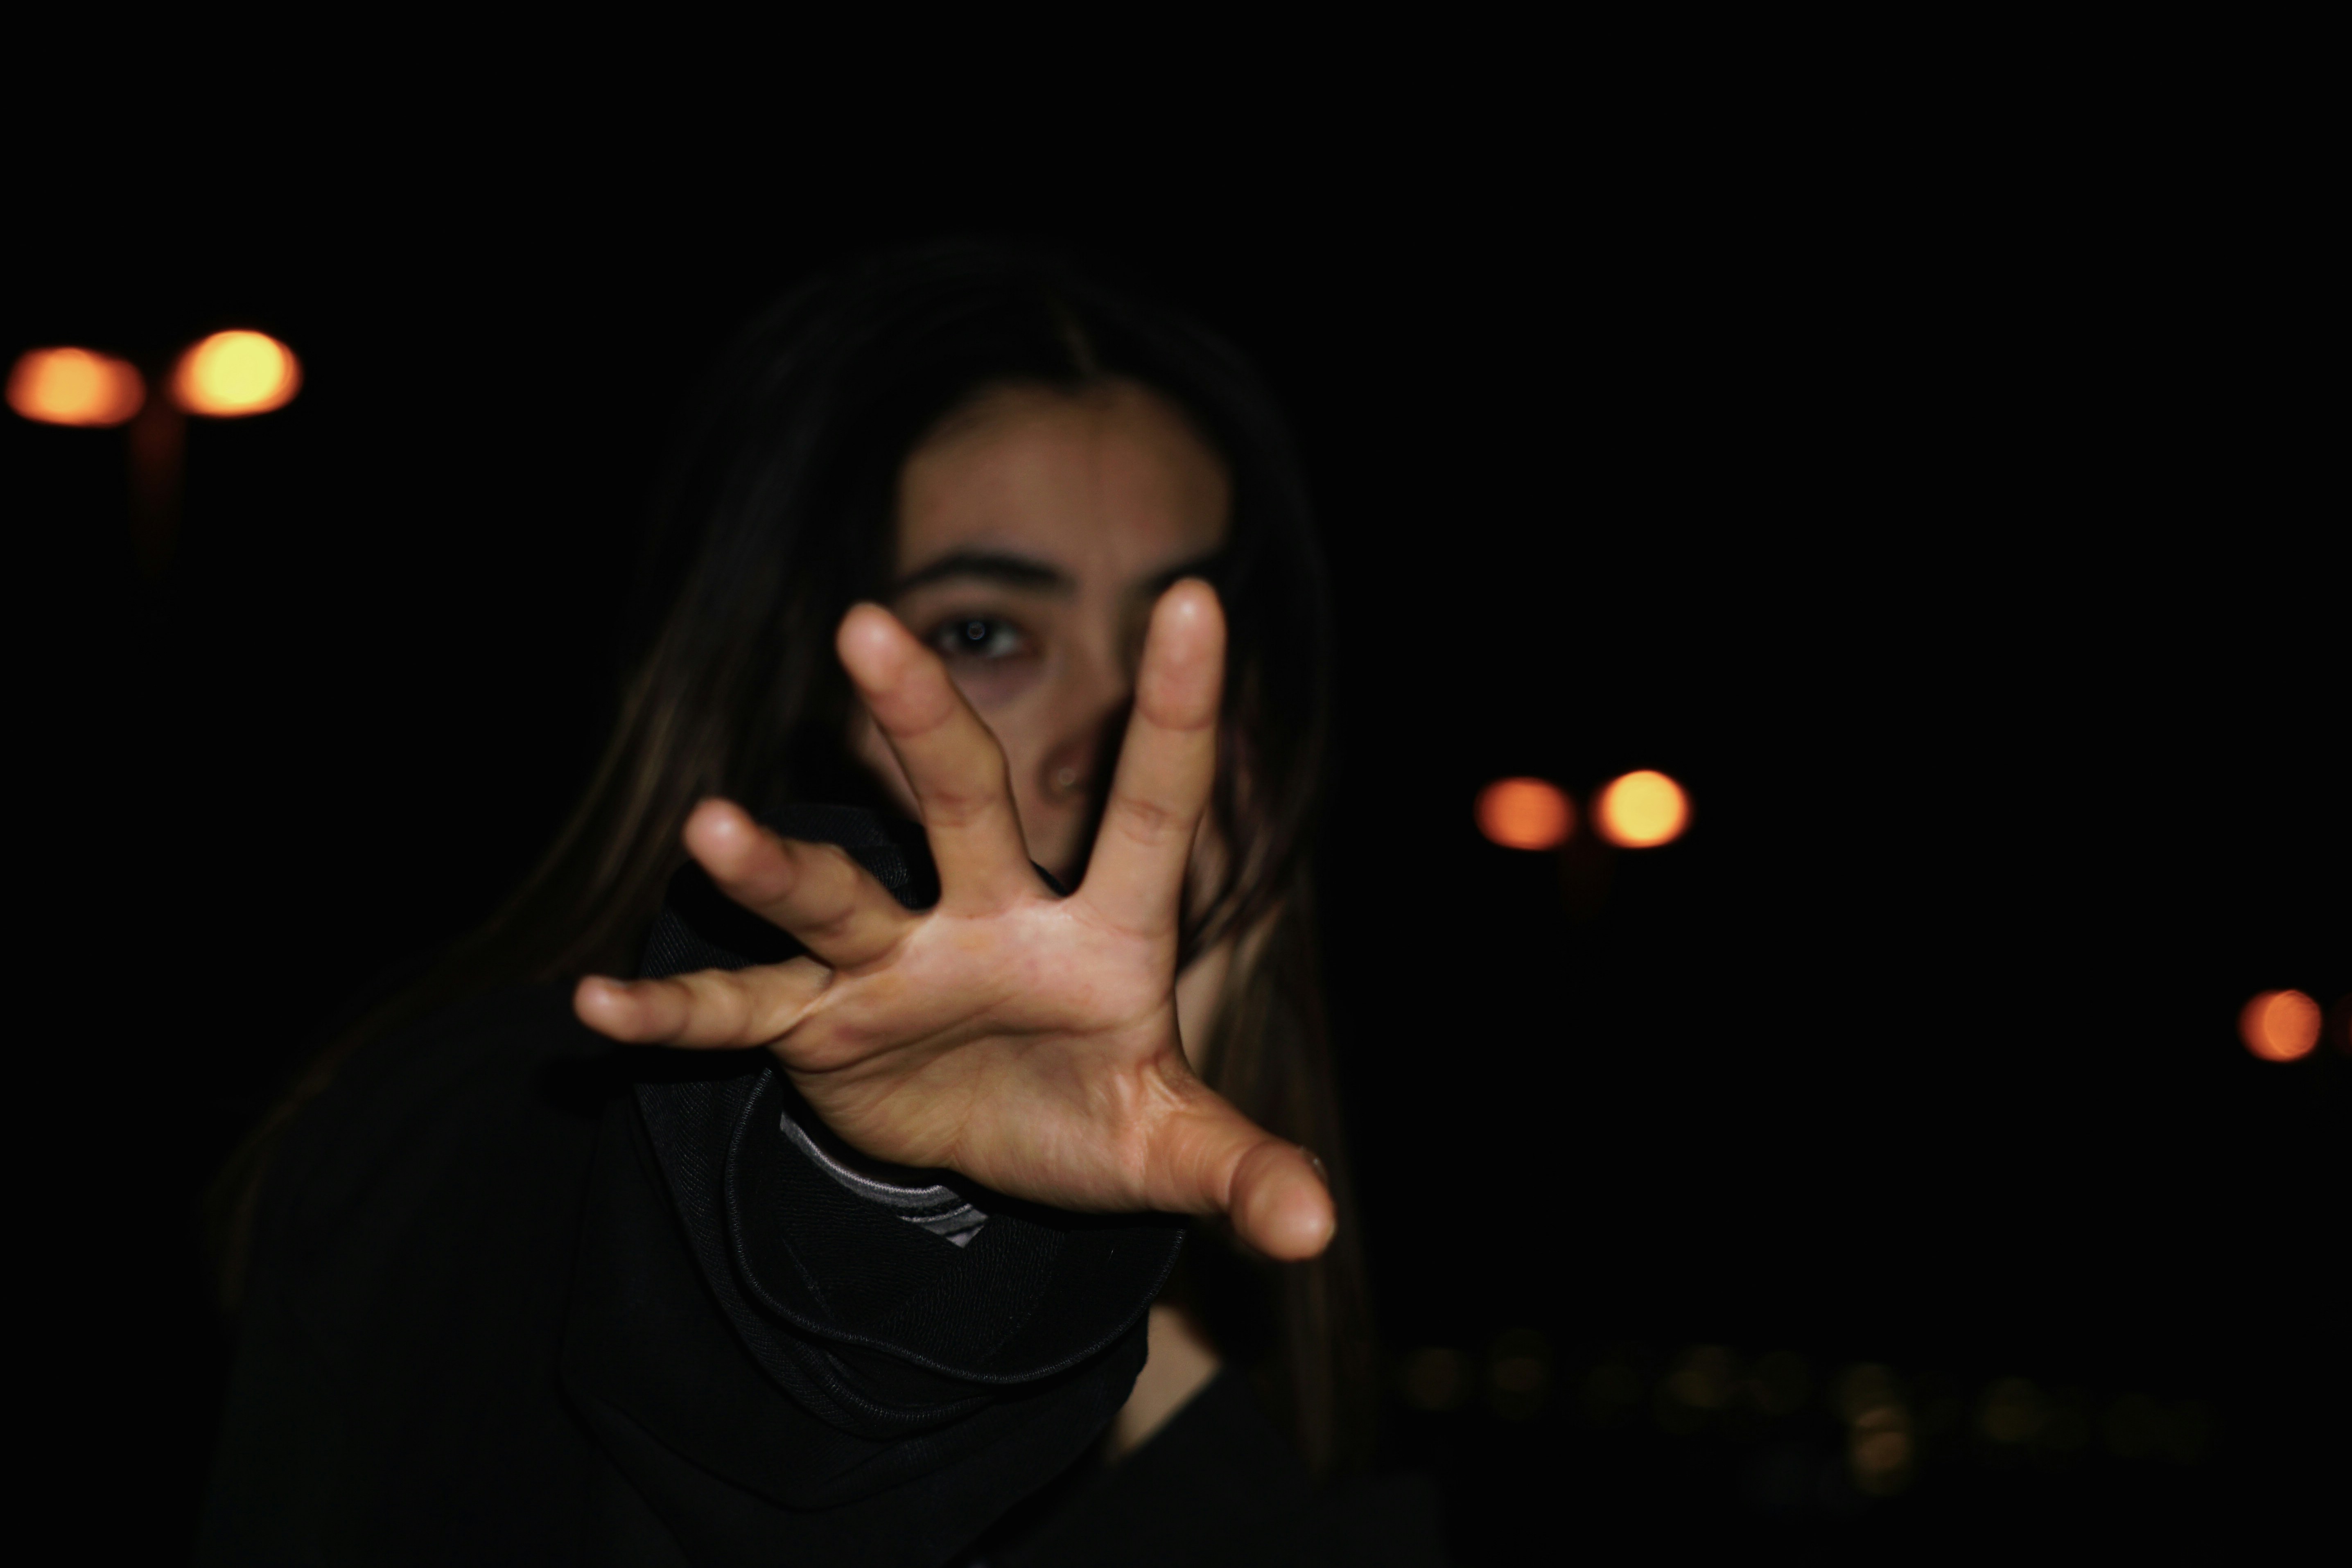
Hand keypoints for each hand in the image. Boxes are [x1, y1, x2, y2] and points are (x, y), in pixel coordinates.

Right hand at [574, 580, 1334, 1260]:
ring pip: (832, 896)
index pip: (1150, 811)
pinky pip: (736, 1016)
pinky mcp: (816, 1028)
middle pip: (960, 803)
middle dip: (920, 723)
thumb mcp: (1169, 1147)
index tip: (1201, 596)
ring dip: (773, 869)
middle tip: (870, 633)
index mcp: (1102, 931)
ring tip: (710, 830)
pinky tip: (598, 1009)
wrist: (997, 1150)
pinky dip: (673, 1017)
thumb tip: (1315, 1228)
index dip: (1177, 714)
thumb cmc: (1094, 1114)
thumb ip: (1240, 1168)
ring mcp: (892, 965)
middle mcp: (988, 918)